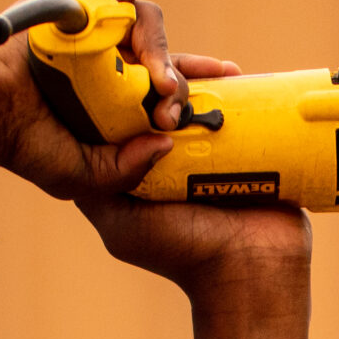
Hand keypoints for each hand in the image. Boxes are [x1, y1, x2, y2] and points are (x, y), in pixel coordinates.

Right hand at [0, 0, 186, 198]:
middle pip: (164, 47)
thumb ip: (129, 167)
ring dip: (156, 43)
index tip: (230, 77)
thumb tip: (166, 142)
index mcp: (116, 88)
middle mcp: (108, 51)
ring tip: (148, 75)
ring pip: (148, 14)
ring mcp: (92, 21)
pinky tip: (114, 20)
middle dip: (176, 74)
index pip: (170, 74)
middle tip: (167, 101)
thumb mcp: (88, 173)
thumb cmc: (27, 145)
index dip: (200, 73)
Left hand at [73, 58, 312, 306]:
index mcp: (140, 169)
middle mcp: (171, 153)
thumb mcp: (122, 224)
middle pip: (160, 98)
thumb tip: (87, 134)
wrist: (251, 268)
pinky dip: (233, 84)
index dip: (120, 90)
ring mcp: (208, 146)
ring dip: (199, 77)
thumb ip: (95, 188)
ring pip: (196, 95)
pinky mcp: (243, 144)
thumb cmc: (182, 253)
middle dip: (166, 81)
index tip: (127, 70)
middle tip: (174, 85)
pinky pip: (235, 104)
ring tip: (209, 71)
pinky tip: (232, 71)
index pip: (121, 117)